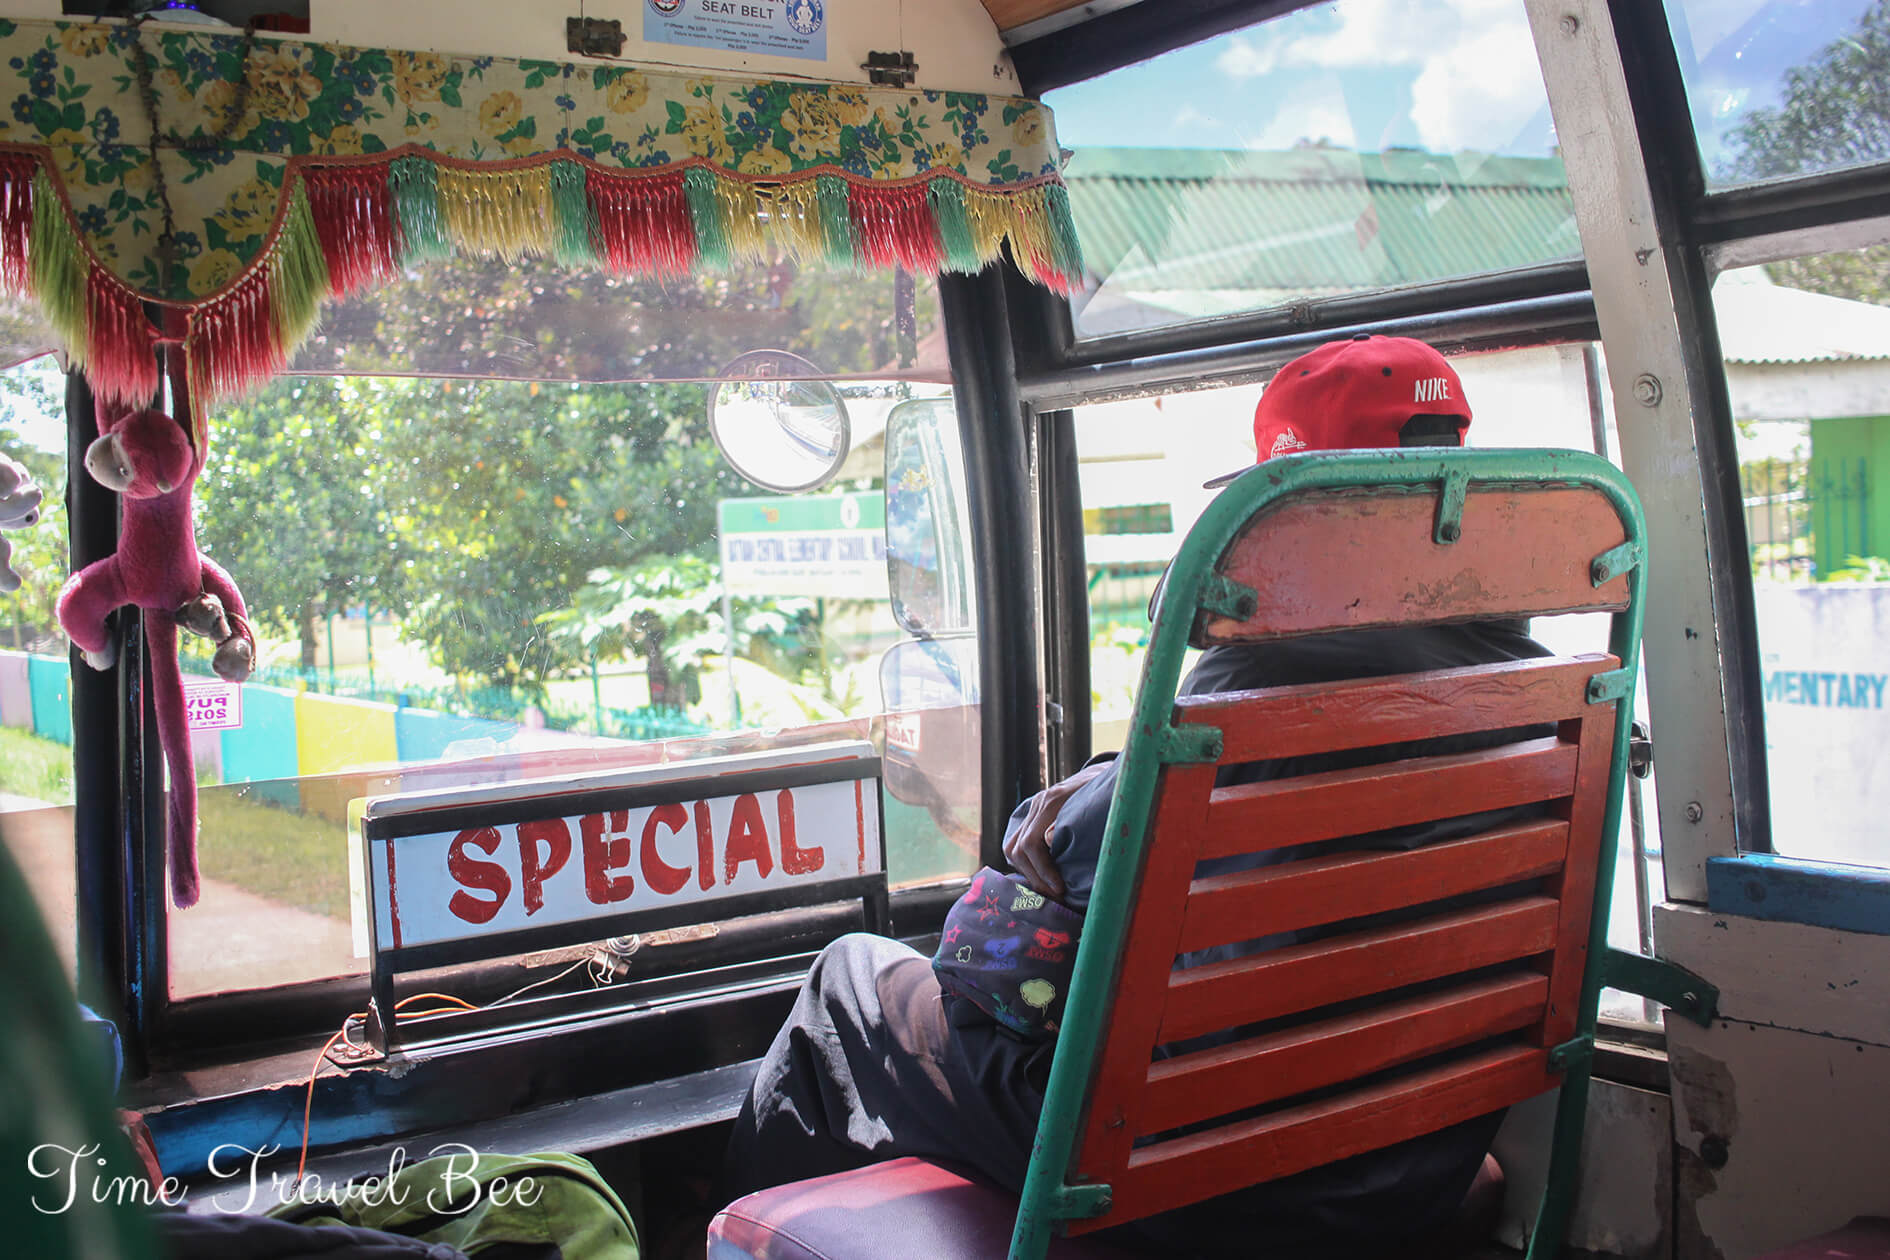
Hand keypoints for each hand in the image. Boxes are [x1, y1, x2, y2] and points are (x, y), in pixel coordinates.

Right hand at [1003, 762, 1108, 900]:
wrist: (1104, 774)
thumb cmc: (1106, 792)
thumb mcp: (1098, 803)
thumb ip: (1076, 819)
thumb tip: (1049, 839)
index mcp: (1052, 801)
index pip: (1031, 843)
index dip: (1043, 870)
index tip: (1060, 888)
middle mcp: (1037, 805)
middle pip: (1017, 849)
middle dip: (1035, 877)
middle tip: (1055, 895)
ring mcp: (1033, 810)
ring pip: (1012, 848)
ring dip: (1028, 873)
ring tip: (1048, 889)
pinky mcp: (1033, 817)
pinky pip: (1016, 844)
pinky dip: (1025, 864)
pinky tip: (1042, 877)